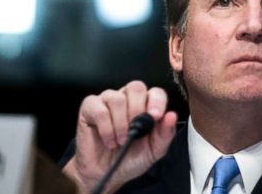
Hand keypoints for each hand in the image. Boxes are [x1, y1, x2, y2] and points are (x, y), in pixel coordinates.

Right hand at [62, 81, 177, 193]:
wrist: (106, 173)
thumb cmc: (131, 158)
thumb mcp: (154, 150)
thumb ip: (166, 133)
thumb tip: (172, 115)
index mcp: (146, 104)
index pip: (155, 92)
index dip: (157, 102)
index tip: (155, 117)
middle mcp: (128, 98)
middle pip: (136, 87)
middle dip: (137, 110)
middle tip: (134, 132)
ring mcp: (108, 100)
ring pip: (117, 98)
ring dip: (120, 123)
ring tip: (120, 141)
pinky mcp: (90, 108)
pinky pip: (99, 109)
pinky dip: (106, 127)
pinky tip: (109, 140)